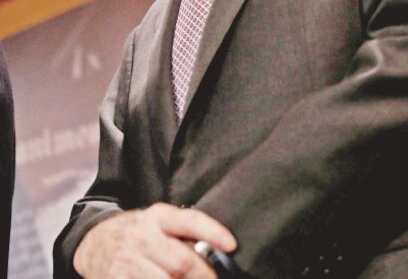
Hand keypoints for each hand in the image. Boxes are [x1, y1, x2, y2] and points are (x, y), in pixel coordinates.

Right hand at [73, 203, 236, 277]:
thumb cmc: (139, 233)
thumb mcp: (160, 222)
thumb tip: (217, 253)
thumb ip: (184, 235)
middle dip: (203, 275)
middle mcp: (141, 236)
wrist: (93, 241)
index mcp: (158, 217)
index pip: (190, 221)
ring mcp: (126, 260)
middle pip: (181, 261)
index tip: (232, 245)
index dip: (213, 233)